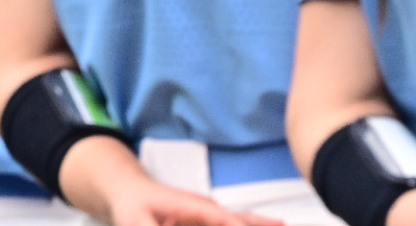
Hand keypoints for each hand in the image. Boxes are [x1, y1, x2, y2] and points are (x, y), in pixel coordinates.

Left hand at [106, 177, 282, 225]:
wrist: (129, 193)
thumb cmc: (131, 206)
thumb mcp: (135, 222)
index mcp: (193, 207)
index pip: (224, 219)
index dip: (240, 225)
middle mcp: (208, 211)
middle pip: (242, 219)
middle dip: (263, 224)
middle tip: (285, 225)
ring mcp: (209, 218)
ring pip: (242, 222)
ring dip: (261, 224)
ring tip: (283, 224)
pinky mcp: (205, 225)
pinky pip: (230, 225)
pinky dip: (249, 223)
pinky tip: (271, 223)